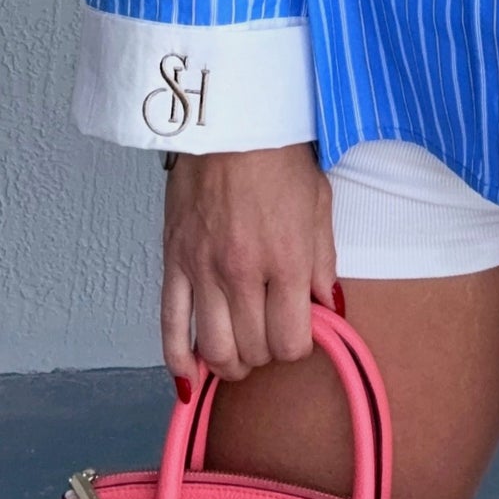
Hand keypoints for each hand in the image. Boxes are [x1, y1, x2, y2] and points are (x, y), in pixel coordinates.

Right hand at [161, 141, 340, 390]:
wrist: (229, 120)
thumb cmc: (279, 157)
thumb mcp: (318, 204)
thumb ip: (323, 262)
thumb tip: (328, 307)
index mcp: (285, 260)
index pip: (291, 343)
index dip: (299, 346)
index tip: (300, 331)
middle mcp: (242, 273)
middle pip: (253, 350)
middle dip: (266, 353)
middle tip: (271, 334)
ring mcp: (202, 270)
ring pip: (212, 349)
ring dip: (229, 363)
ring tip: (239, 354)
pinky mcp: (173, 261)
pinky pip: (169, 326)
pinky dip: (178, 360)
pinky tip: (190, 378)